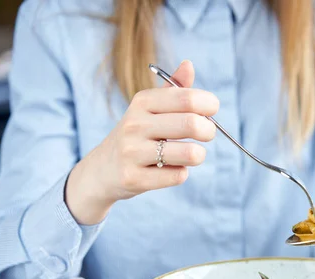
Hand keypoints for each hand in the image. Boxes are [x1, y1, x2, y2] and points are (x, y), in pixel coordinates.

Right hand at [66, 60, 218, 224]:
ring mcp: (132, 152)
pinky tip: (172, 169)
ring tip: (193, 154)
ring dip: (199, 155)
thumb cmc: (136, 136)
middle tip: (208, 134)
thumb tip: (189, 65)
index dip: (209, 104)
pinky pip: (178, 176)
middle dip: (209, 131)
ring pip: (189, 153)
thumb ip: (173, 89)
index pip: (187, 98)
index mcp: (142, 102)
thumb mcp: (148, 109)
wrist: (102, 170)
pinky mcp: (134, 178)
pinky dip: (182, 173)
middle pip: (191, 124)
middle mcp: (134, 124)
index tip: (212, 110)